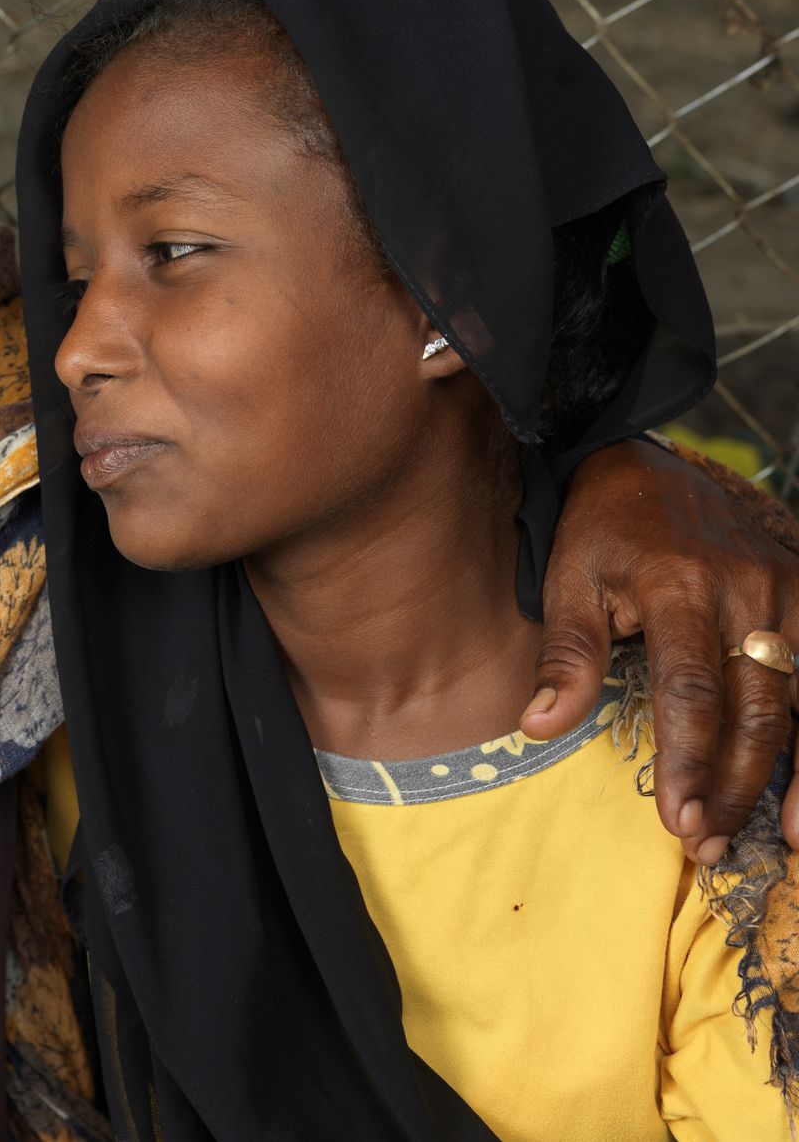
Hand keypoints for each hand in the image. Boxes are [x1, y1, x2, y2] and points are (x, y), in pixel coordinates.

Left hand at [523, 439, 798, 863]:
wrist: (648, 466)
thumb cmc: (601, 531)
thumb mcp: (569, 581)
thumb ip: (568, 655)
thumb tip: (540, 725)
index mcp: (679, 587)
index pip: (690, 691)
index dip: (689, 761)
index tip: (678, 820)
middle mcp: (748, 592)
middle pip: (755, 709)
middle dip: (735, 785)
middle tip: (708, 845)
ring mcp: (789, 593)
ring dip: (797, 776)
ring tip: (786, 840)